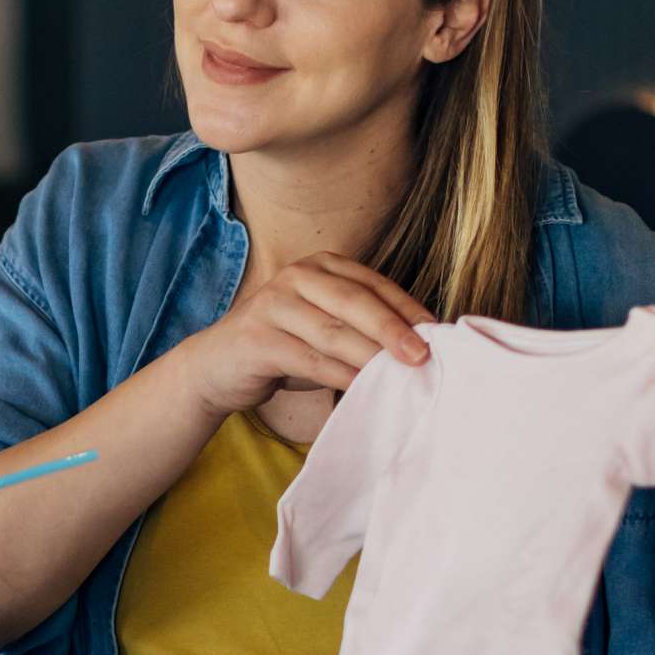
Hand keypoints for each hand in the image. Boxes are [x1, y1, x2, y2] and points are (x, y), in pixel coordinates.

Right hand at [174, 256, 433, 417]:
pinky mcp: (257, 339)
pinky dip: (339, 375)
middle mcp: (296, 277)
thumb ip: (362, 326)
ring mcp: (273, 305)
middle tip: (423, 355)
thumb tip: (420, 344)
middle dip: (393, 329)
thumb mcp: (325, 326)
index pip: (373, 283)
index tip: (437, 333)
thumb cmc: (284, 347)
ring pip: (333, 331)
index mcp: (320, 266)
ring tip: (399, 375)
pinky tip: (362, 389)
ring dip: (370, 356)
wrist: (217, 367)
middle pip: (355, 301)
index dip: (407, 308)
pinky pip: (308, 359)